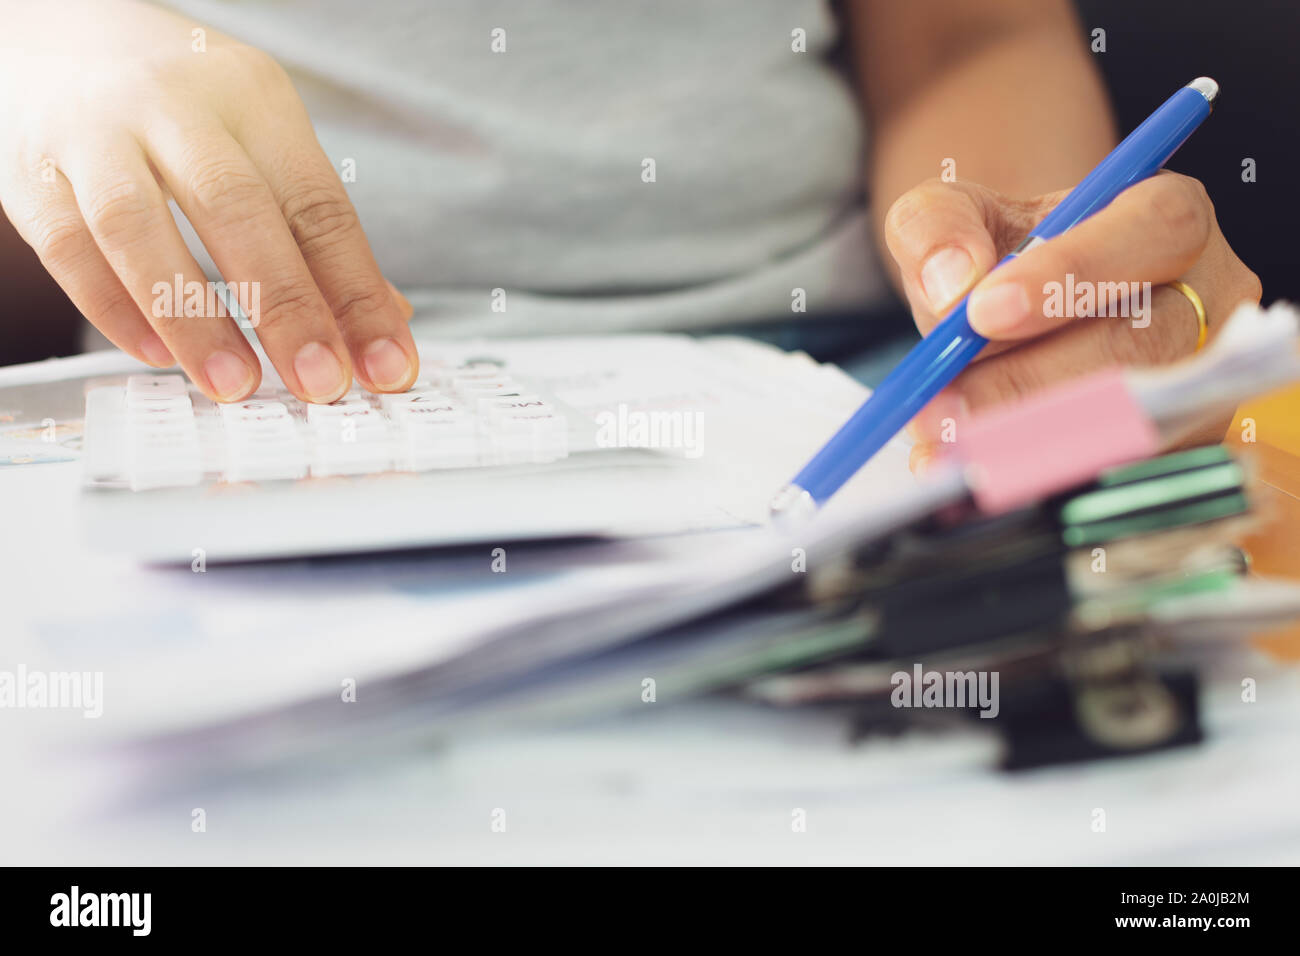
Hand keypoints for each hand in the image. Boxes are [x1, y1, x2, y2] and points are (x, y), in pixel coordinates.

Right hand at [0, 0, 416, 401]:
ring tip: (235, 385)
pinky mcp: (29, 167)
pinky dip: (113, 308)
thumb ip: (315, 234)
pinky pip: (68, 243)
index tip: (389, 366)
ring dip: (193, 319)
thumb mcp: (259, 146)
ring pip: (138, 226)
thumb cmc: (178, 113)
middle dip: (287, 307)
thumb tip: (389, 321)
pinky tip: (156, 354)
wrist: (54, 38)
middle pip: (239, 209)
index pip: (320, 206)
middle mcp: (175, 104)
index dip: (358, 294)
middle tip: (321, 385)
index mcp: (255, 101)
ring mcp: (93, 130)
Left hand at [883, 173, 1261, 471]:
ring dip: (1025, 437)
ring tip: (945, 442)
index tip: (982, 312)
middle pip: (1138, 343)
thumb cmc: (997, 259)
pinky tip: (974, 471)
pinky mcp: (1176, 443)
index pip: (1153, 231)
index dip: (1072, 273)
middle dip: (1027, 381)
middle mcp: (1206, 295)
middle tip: (942, 405)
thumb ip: (938, 227)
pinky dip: (1035, 474)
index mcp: (1165, 217)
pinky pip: (1112, 467)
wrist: (1006, 316)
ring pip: (1127, 417)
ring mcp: (1198, 377)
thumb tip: (952, 283)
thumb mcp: (953, 215)